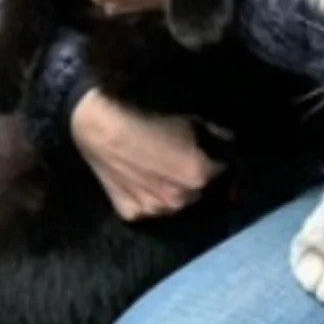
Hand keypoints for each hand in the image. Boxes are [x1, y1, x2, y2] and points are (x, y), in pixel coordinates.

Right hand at [71, 87, 224, 219]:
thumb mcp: (186, 113)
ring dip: (174, 186)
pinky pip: (148, 206)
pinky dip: (148, 193)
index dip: (216, 154)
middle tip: (181, 151)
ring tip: (159, 163)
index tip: (208, 145)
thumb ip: (215, 130)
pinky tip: (140, 173)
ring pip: (175, 200)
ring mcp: (153, 210)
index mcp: (199, 174)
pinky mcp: (129, 213)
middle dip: (196, 172)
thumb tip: (229, 137)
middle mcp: (180, 200)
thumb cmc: (141, 110)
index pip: (223, 167)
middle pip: (200, 188)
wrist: (94, 119)